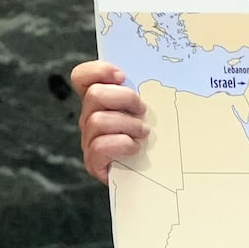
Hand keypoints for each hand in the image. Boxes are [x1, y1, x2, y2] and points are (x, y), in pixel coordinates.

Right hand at [72, 60, 146, 184]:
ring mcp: (89, 140)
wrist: (156, 176)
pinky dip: (122, 144)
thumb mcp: (153, 110)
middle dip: (125, 99)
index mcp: (100, 101)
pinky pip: (99, 147)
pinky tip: (135, 148)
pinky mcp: (94, 162)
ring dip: (128, 125)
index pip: (82, 77)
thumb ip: (149, 92)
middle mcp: (90, 118)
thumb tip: (166, 73)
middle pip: (94, 95)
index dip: (98, 71)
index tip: (122, 75)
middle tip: (142, 110)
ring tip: (144, 133)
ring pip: (97, 121)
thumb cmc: (156, 138)